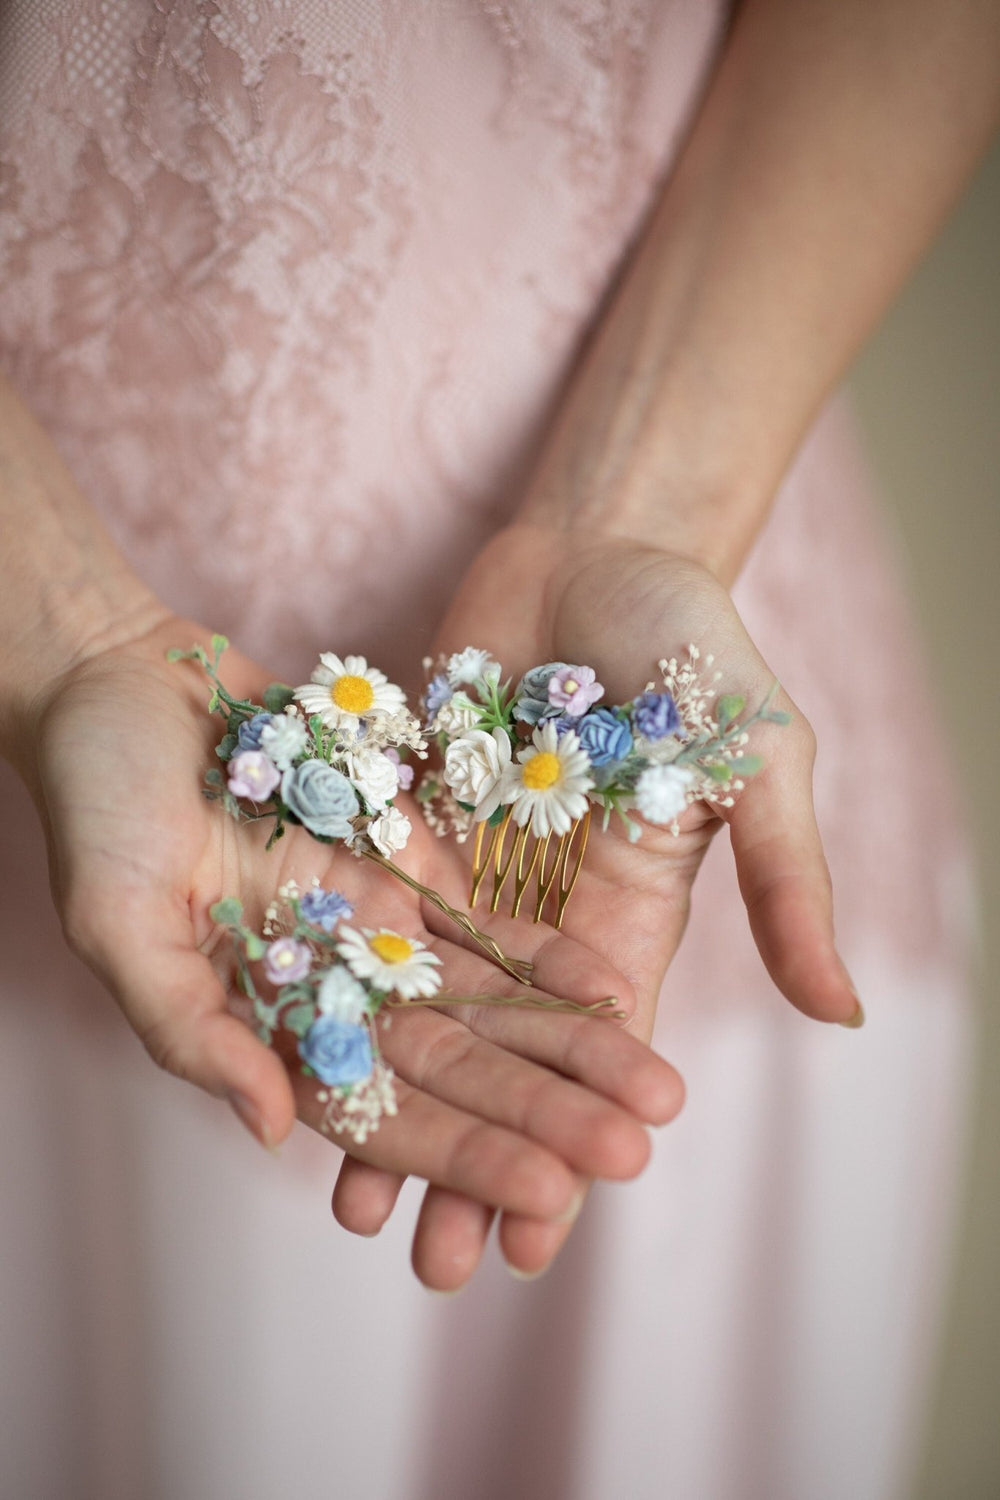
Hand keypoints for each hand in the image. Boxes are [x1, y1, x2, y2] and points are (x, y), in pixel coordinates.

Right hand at [15, 612, 681, 1285]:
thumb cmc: (97, 803)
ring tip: (656, 1087)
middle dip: (546, 1111)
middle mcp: (334, 985)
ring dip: (570, 1047)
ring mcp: (375, 923)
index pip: (380, 1111)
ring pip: (489, 1000)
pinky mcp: (402, 856)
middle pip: (458, 1066)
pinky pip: (485, 914)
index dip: (464, 1154)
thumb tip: (272, 1131)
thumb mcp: (117, 918)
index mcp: (267, 1022)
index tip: (549, 1193)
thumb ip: (190, 1024)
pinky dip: (544, 953)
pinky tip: (610, 988)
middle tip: (638, 1149)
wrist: (124, 684)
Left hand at [334, 519, 858, 1270]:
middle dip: (474, 1156)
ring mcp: (477, 874)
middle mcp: (551, 915)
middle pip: (507, 1059)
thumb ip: (788, 882)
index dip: (572, 1148)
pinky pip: (372, 921)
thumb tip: (843, 1015)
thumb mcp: (759, 761)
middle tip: (432, 1265)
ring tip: (352, 1200)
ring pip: (428, 1010)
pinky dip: (343, 989)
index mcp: (639, 918)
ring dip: (398, 1099)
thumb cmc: (696, 645)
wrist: (598, 547)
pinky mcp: (413, 825)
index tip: (533, 1240)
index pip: (602, 1062)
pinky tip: (302, 1056)